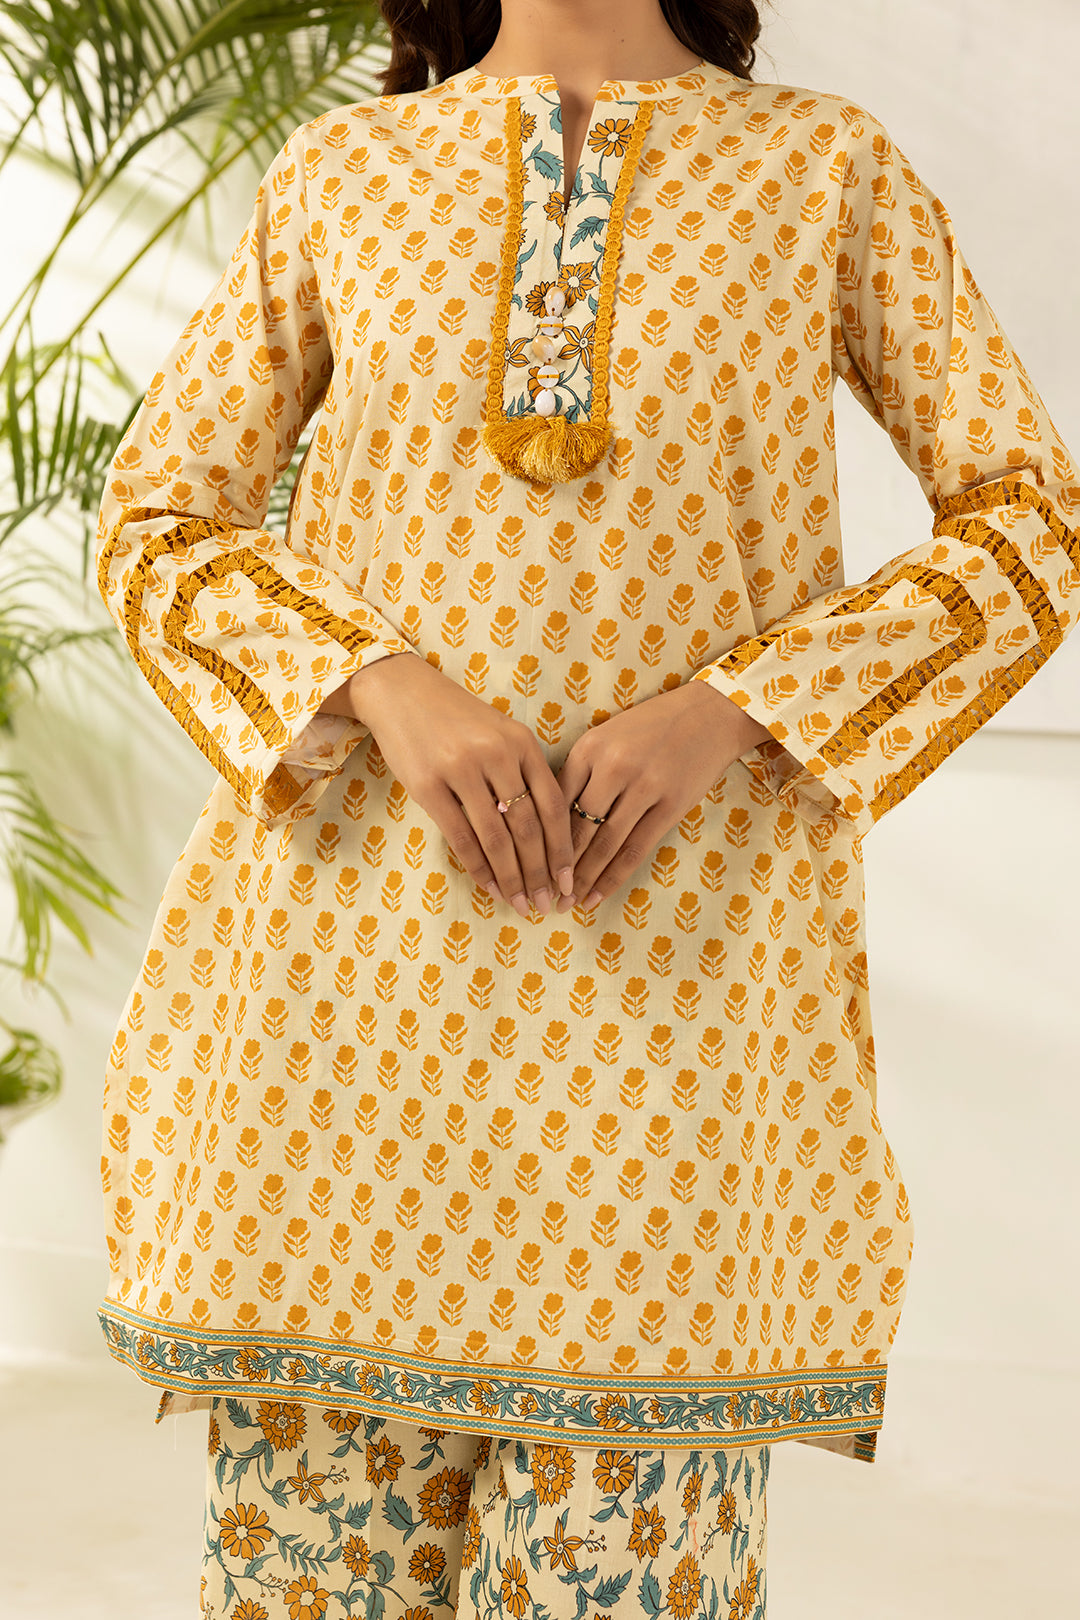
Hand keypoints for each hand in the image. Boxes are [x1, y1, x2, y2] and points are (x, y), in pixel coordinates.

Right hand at [323, 654, 574, 916]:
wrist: (402, 693)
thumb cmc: (458, 720)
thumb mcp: (501, 735)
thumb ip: (524, 775)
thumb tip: (548, 836)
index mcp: (522, 744)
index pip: (553, 805)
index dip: (564, 849)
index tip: (569, 881)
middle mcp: (496, 756)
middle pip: (528, 827)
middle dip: (541, 873)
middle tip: (547, 904)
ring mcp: (461, 770)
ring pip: (497, 838)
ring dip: (512, 878)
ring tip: (521, 904)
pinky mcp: (428, 786)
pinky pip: (461, 838)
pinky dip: (478, 868)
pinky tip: (490, 886)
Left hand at [554, 680, 770, 913]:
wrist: (708, 716)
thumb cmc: (650, 728)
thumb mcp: (606, 737)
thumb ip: (580, 773)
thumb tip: (550, 820)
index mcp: (589, 748)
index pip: (556, 803)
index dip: (539, 839)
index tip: (528, 865)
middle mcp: (613, 767)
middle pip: (577, 827)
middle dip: (557, 867)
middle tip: (543, 894)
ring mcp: (644, 787)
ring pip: (604, 844)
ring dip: (583, 879)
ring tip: (567, 903)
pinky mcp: (671, 806)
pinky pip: (636, 850)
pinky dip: (614, 876)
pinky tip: (597, 895)